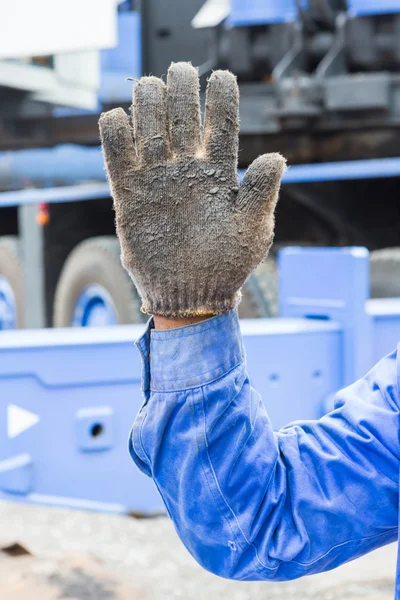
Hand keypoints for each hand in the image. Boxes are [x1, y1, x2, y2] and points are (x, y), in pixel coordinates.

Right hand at [99, 62, 285, 317]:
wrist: (190, 295)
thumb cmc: (227, 264)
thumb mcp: (252, 231)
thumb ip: (262, 192)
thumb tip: (277, 156)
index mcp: (219, 172)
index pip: (221, 122)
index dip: (221, 95)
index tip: (221, 77)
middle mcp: (187, 168)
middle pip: (181, 112)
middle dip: (180, 86)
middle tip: (179, 73)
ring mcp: (156, 178)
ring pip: (147, 122)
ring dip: (147, 99)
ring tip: (150, 92)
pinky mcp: (129, 193)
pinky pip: (116, 152)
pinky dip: (114, 131)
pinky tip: (120, 122)